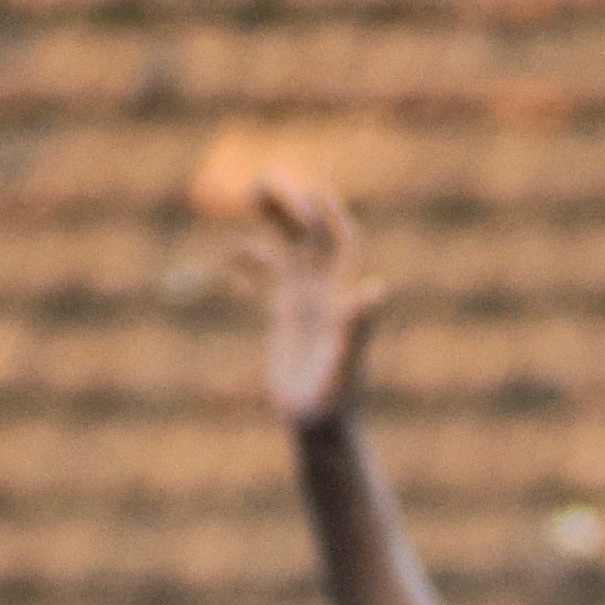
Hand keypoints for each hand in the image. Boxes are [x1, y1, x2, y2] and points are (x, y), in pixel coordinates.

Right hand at [242, 174, 390, 428]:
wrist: (318, 425)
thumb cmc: (334, 403)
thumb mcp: (345, 366)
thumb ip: (359, 329)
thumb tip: (375, 290)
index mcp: (340, 298)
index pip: (341, 243)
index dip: (330, 215)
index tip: (314, 187)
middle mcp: (325, 292)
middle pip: (310, 236)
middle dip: (291, 207)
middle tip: (264, 179)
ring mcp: (304, 301)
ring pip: (288, 249)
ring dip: (273, 221)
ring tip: (250, 192)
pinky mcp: (285, 316)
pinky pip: (267, 279)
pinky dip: (251, 263)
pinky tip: (229, 252)